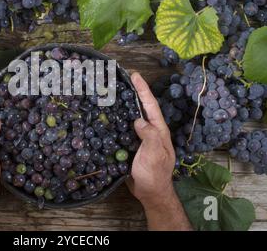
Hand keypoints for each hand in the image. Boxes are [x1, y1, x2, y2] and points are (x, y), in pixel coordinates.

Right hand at [126, 73, 190, 229]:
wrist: (150, 192)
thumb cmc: (154, 174)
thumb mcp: (154, 155)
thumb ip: (149, 136)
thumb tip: (138, 119)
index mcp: (158, 130)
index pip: (150, 105)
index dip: (143, 89)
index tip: (135, 75)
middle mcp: (150, 130)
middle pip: (141, 107)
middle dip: (134, 91)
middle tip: (121, 78)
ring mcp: (140, 137)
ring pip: (132, 116)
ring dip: (124, 104)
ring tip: (113, 92)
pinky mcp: (131, 144)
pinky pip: (124, 128)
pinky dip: (117, 119)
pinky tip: (108, 115)